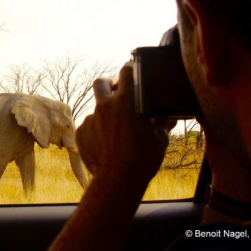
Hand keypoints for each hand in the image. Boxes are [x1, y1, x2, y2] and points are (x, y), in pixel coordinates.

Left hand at [75, 63, 169, 183]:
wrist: (118, 180)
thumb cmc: (143, 159)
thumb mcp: (159, 138)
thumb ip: (162, 122)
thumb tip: (170, 116)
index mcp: (127, 101)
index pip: (126, 72)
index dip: (130, 69)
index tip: (132, 71)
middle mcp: (105, 106)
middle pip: (100, 82)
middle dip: (108, 84)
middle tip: (116, 91)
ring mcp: (90, 119)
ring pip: (96, 109)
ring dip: (105, 115)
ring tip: (117, 133)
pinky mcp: (80, 133)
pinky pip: (89, 127)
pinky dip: (97, 132)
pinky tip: (107, 145)